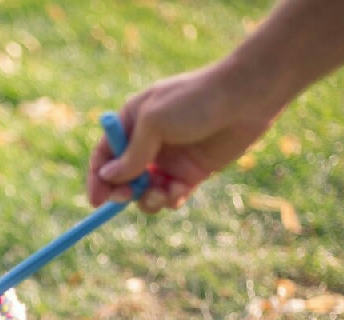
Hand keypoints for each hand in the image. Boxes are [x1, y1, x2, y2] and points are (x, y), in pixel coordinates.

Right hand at [87, 64, 279, 212]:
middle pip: (122, 178)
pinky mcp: (192, 172)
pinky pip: (171, 195)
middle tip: (129, 196)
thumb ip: (131, 154)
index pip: (105, 155)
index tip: (96, 200)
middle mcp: (148, 143)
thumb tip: (107, 178)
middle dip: (123, 192)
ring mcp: (170, 159)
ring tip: (161, 193)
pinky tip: (180, 190)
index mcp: (132, 123)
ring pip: (146, 191)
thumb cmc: (196, 100)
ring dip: (148, 199)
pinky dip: (171, 198)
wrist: (246, 96)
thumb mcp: (154, 123)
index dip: (97, 178)